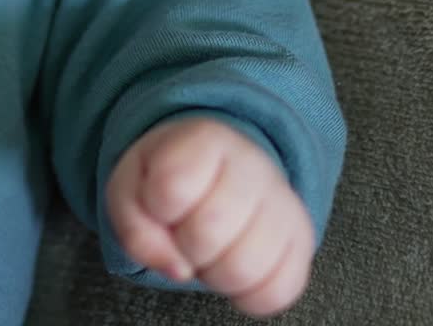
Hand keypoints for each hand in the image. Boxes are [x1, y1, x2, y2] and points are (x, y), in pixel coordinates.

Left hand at [106, 116, 315, 317]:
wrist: (217, 170)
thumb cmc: (166, 179)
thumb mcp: (130, 188)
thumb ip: (134, 227)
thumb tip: (177, 269)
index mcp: (204, 139)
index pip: (171, 188)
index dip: (157, 208)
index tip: (162, 199)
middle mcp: (253, 165)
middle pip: (207, 233)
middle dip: (184, 245)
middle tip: (185, 230)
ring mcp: (284, 203)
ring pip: (243, 269)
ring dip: (213, 274)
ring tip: (209, 249)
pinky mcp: (302, 242)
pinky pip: (276, 293)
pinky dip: (245, 294)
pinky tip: (232, 265)